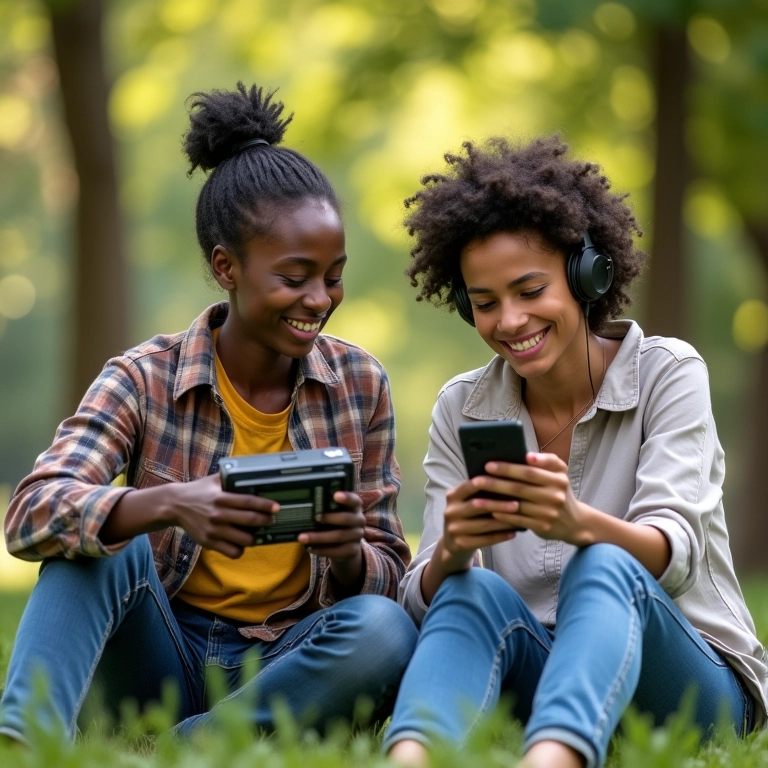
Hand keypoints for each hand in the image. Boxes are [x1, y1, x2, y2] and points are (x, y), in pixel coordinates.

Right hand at [169, 473, 278, 557]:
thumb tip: (251, 472)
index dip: (265, 505)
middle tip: (272, 520)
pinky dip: (240, 549)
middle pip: (249, 521)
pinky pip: (232, 552)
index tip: (277, 507)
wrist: (174, 506)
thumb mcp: (214, 480)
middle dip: (265, 521)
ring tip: (257, 533)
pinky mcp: (209, 543)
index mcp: (221, 498)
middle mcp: (218, 514)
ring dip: (255, 538)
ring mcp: (213, 531)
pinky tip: (241, 543)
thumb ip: (230, 477)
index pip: (248, 502)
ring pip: (243, 540)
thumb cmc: (198, 491)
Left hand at [298, 491, 365, 560]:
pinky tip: (310, 548)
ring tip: (303, 537)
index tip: (335, 495)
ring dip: (319, 537)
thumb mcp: (335, 513)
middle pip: (346, 519)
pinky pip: (337, 551)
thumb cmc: (336, 522)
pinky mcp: (353, 550)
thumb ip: (327, 508)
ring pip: (339, 536)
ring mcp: (357, 536)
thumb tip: (306, 505)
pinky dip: (322, 550)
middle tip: (315, 518)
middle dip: (329, 518)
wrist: (347, 544)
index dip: (346, 498)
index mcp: (355, 507)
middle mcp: (359, 520)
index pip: (354, 500)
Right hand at [439, 477, 520, 572]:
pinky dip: (501, 536)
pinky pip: (485, 539)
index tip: (506, 482)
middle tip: (517, 505)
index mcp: (453, 496)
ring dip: (504, 522)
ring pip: (484, 524)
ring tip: (519, 519)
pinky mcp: (460, 544)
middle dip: (499, 504)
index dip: (488, 483)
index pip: (470, 485)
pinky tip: (513, 533)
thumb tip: (506, 483)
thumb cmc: (467, 516)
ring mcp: (454, 529)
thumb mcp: (466, 502)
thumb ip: (479, 493)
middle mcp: (450, 511)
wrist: (453, 543)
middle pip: (478, 505)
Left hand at [475, 452, 591, 545]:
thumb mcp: (559, 474)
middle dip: (496, 483)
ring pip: (516, 505)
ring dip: (494, 502)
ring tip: (476, 499)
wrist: (574, 522)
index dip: (509, 468)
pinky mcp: (543, 526)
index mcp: (558, 477)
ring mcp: (550, 512)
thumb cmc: (558, 491)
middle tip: (477, 479)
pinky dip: (503, 516)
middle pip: (520, 487)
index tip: (489, 465)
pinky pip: (518, 520)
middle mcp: (556, 494)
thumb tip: (525, 456)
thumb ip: (545, 461)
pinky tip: (490, 511)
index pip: (530, 471)